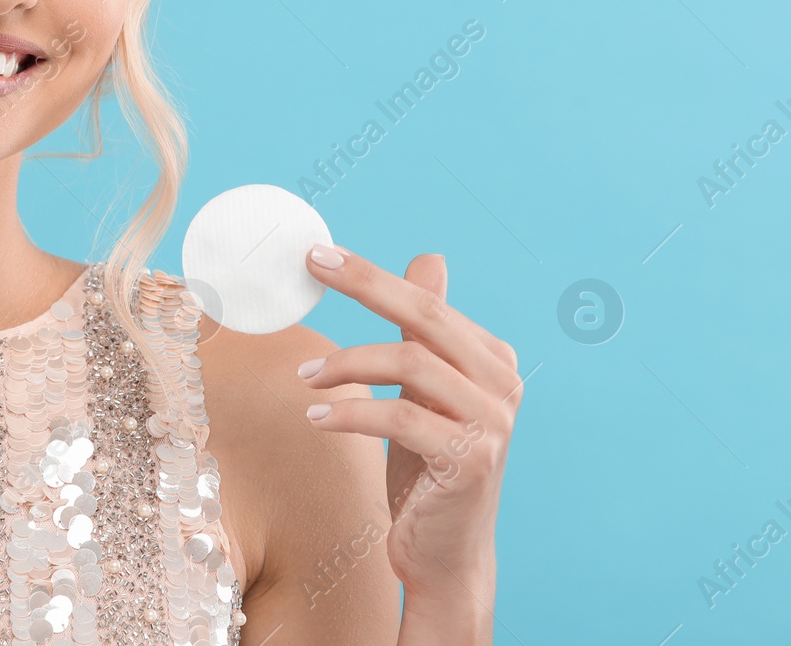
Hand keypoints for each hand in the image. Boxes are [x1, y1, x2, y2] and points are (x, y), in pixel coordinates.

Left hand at [298, 244, 520, 611]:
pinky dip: (352, 412)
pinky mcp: (470, 460)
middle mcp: (503, 383)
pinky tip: (319, 417)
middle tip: (312, 269)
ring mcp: (492, 422)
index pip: (427, 302)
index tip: (318, 255)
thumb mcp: (422, 392)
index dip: (372, 275)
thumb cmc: (427, 468)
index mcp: (492, 358)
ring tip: (305, 378)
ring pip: (411, 363)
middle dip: (365, 286)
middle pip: (425, 317)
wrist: (444, 554)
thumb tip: (429, 257)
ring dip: (346, 363)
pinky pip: (401, 418)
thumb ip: (426, 330)